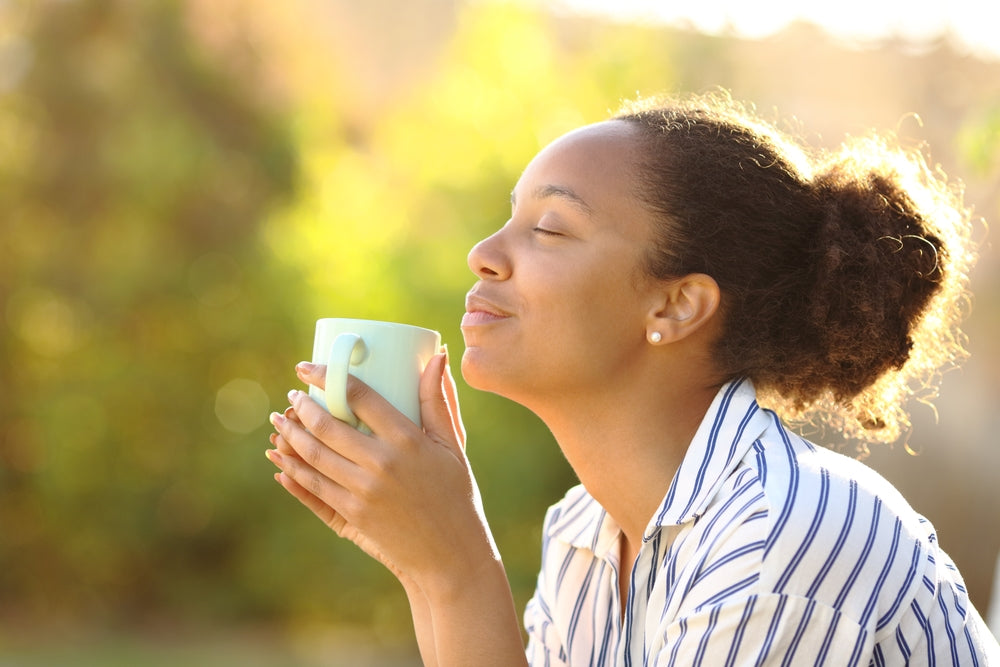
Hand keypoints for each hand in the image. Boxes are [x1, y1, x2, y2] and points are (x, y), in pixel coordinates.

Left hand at [266, 351, 495, 598]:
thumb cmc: (456, 494)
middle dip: (301, 406)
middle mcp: (381, 464)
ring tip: (279, 420)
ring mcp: (363, 492)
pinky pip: (313, 487)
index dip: (328, 377)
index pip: (359, 397)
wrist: (451, 556)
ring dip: (290, 435)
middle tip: (292, 395)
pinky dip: (293, 470)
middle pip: (327, 425)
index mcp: (407, 440)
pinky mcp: (352, 515)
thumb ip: (438, 400)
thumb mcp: (452, 445)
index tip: (307, 368)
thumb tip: (437, 354)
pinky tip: (281, 458)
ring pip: (314, 456)